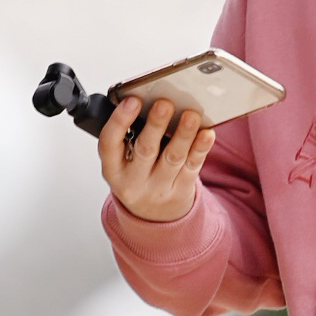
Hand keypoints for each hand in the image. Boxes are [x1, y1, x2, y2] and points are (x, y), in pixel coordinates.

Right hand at [99, 96, 212, 226]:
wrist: (152, 216)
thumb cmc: (137, 177)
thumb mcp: (122, 162)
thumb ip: (129, 136)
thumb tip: (147, 100)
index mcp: (113, 169)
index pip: (109, 143)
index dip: (119, 121)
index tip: (132, 100)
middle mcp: (133, 181)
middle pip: (145, 150)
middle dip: (155, 125)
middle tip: (164, 104)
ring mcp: (158, 188)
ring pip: (173, 158)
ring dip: (183, 134)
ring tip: (191, 114)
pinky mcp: (181, 191)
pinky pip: (192, 167)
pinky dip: (200, 148)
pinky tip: (206, 133)